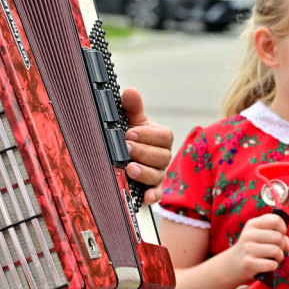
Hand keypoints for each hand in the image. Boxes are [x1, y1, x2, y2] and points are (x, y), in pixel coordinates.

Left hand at [121, 88, 173, 204]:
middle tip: (126, 148)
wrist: (125, 149)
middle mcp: (163, 156)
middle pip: (161, 157)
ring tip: (130, 169)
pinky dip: (152, 196)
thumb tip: (130, 92)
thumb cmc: (131, 132)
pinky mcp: (152, 188)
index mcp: (161, 137)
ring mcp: (159, 173)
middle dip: (143, 152)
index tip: (130, 132)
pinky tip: (144, 197)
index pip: (164, 136)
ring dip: (145, 173)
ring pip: (158, 175)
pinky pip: (157, 194)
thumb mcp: (131, 119)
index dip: (148, 135)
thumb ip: (133, 107)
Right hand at [222, 213, 288, 283]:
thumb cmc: (253, 248)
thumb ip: (279, 237)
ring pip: (276, 250)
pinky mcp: (249, 263)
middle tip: (274, 249)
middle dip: (281, 246)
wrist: (233, 264)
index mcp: (252, 224)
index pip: (276, 220)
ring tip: (271, 258)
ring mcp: (248, 248)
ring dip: (279, 257)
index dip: (282, 228)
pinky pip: (272, 264)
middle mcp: (249, 234)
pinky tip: (266, 265)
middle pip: (279, 237)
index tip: (279, 234)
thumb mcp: (262, 236)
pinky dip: (273, 266)